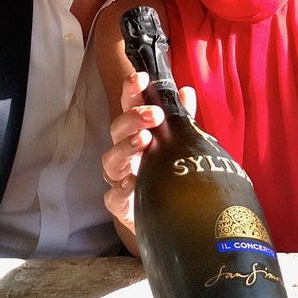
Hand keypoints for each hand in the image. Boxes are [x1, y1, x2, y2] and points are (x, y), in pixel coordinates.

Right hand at [101, 72, 195, 248]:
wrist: (166, 219)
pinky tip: (133, 182)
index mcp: (137, 134)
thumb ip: (181, 120)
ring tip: (144, 141)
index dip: (132, 91)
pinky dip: (121, 189)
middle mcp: (124, 153)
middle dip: (132, 118)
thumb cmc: (167, 175)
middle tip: (153, 115)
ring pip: (111, 160)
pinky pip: (113, 196)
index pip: (130, 107)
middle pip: (117, 129)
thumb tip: (186, 92)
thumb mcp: (178, 145)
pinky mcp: (120, 205)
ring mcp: (120, 178)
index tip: (140, 78)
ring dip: (126, 147)